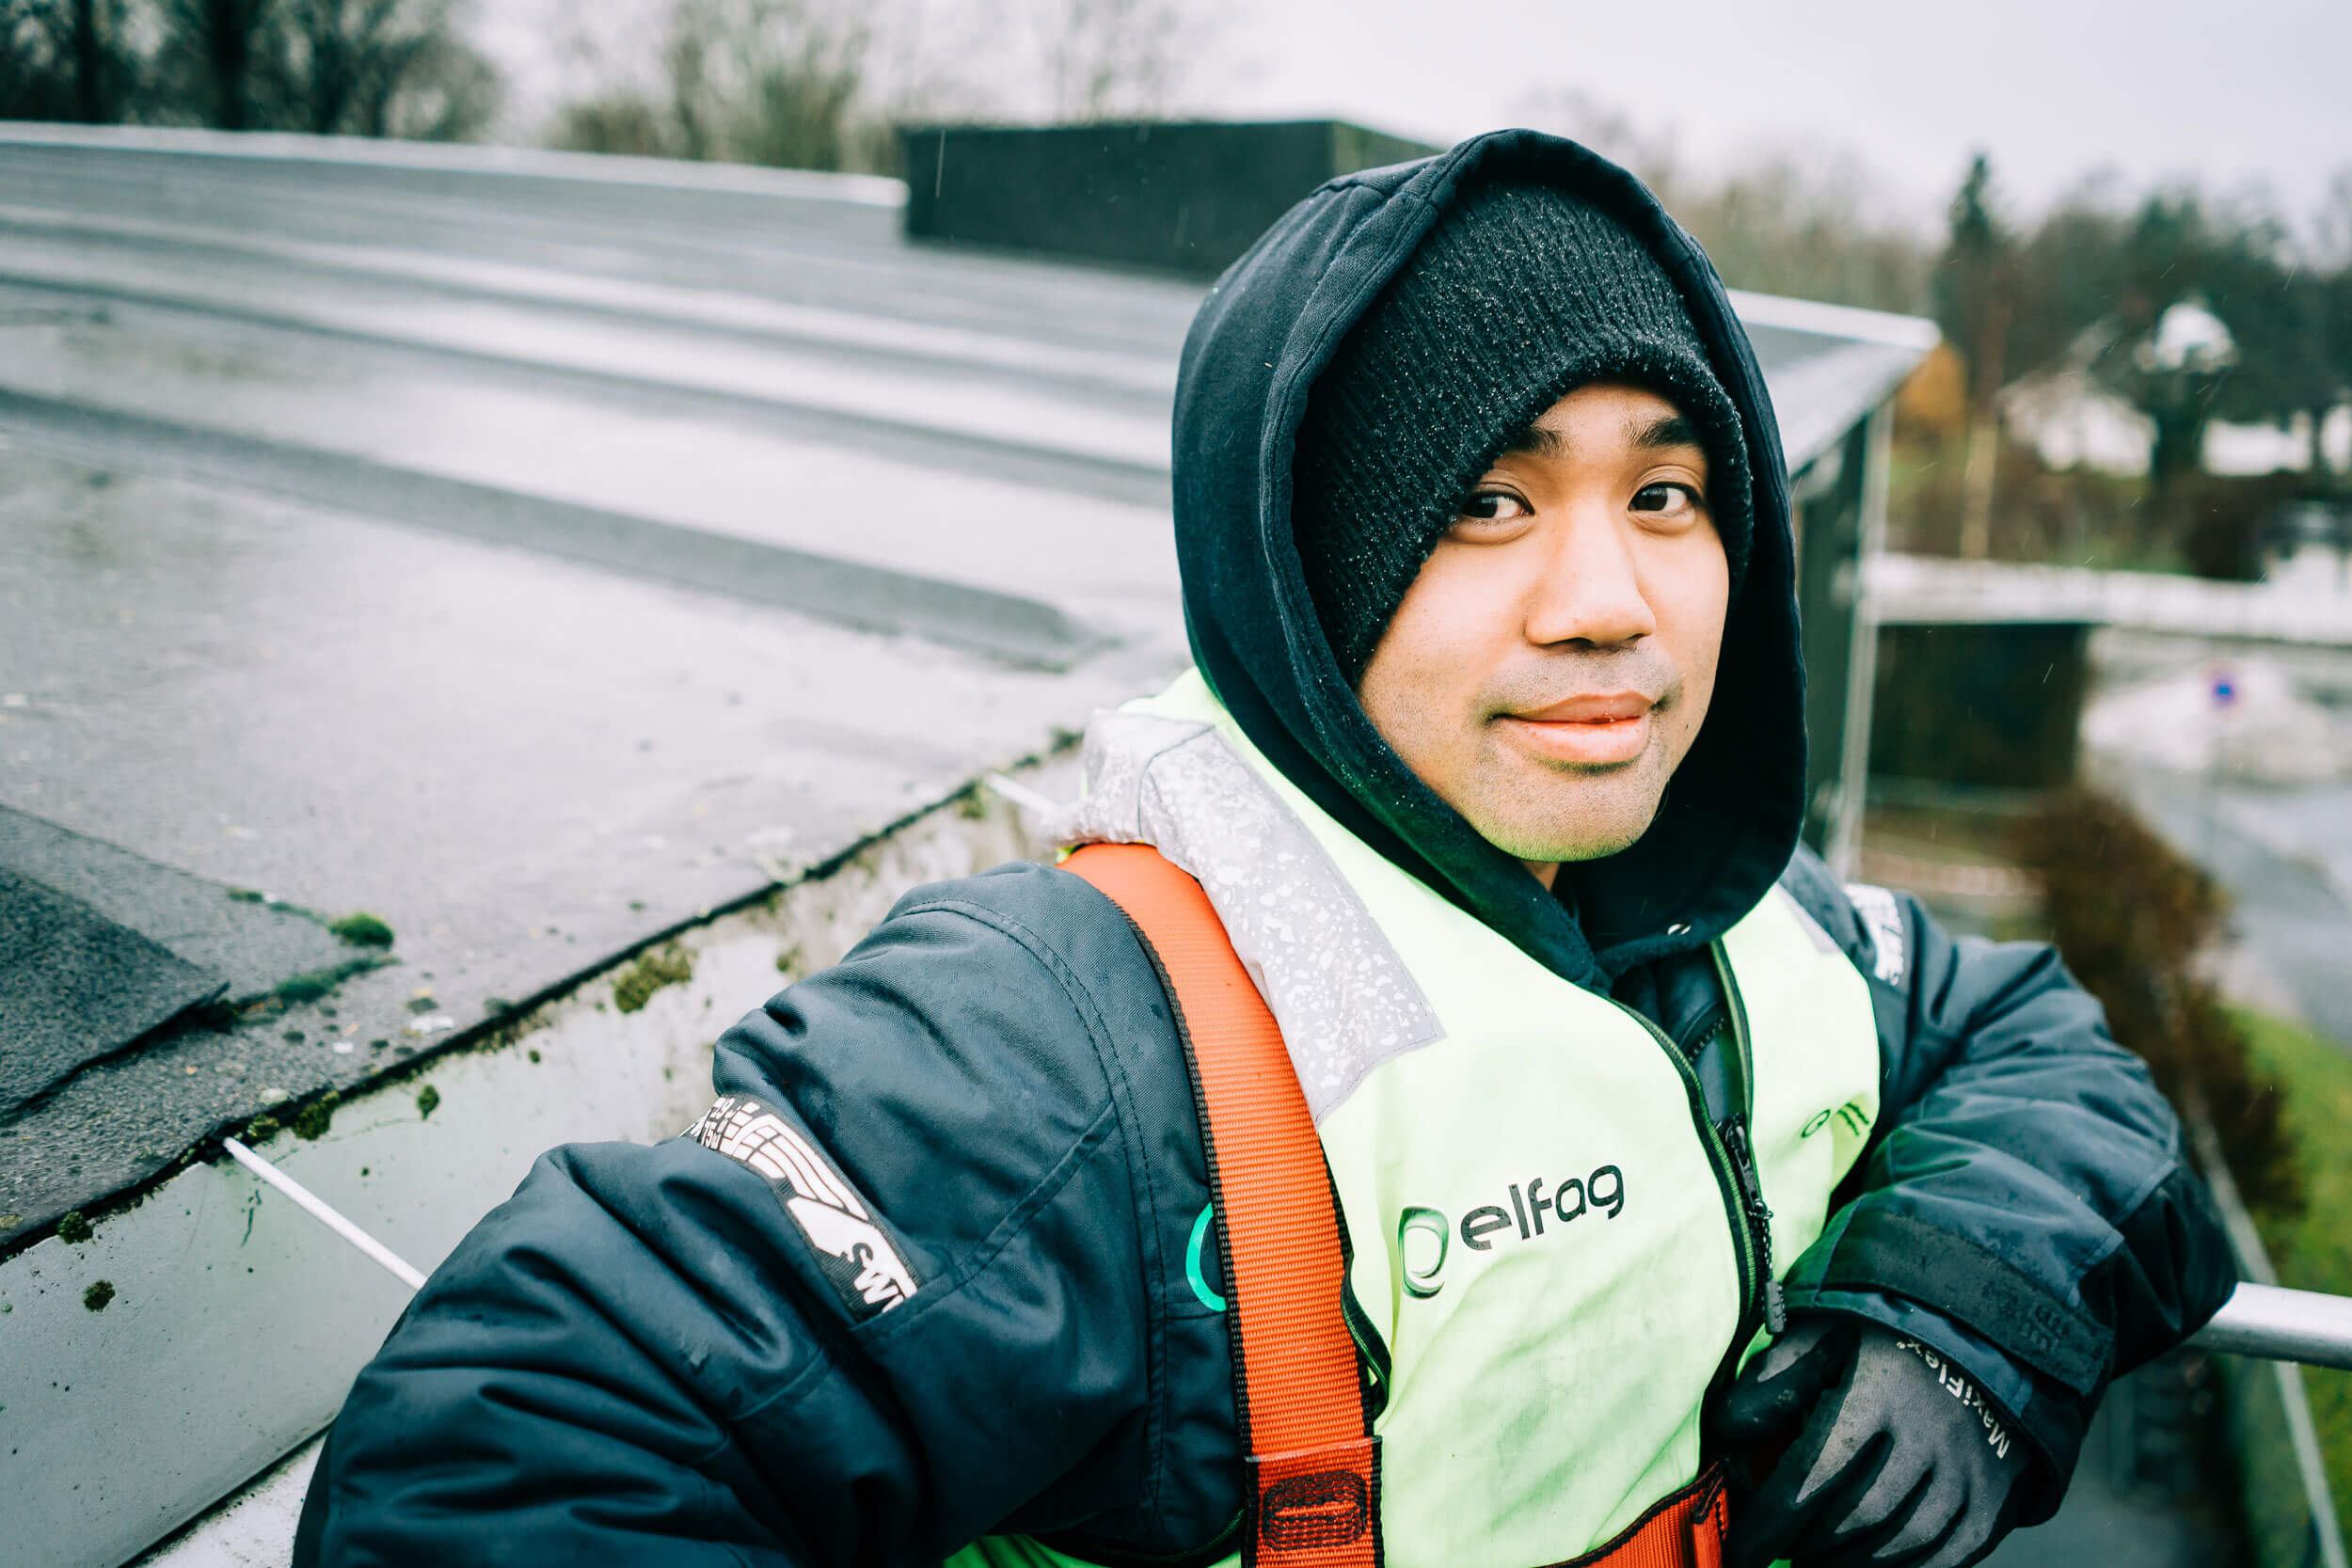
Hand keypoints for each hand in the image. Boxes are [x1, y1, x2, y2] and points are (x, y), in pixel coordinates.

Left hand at [1711, 1318, 2030, 1567]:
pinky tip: (1867, 1564)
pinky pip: (1948, 1556)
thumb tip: (1725, 1433)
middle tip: (1779, 1550)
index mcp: (1879, 1387)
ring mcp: (1970, 1468)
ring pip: (1903, 1543)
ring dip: (1849, 1564)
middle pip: (1856, 1515)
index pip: (1813, 1473)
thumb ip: (1768, 1383)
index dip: (1770, 1523)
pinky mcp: (1994, 1498)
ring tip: (1813, 1563)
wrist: (1975, 1337)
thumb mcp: (1816, 1335)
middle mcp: (1930, 1431)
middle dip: (1807, 1544)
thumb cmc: (1875, 1338)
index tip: (1740, 1550)